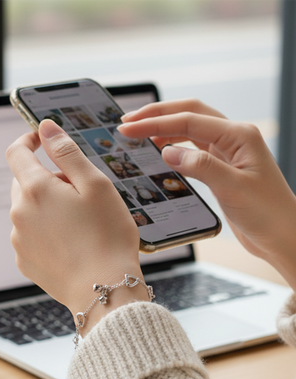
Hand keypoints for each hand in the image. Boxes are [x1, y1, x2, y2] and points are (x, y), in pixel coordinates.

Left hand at [6, 120, 148, 333]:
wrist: (104, 290)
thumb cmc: (106, 236)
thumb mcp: (94, 184)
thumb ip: (66, 152)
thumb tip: (45, 128)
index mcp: (35, 190)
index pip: (17, 152)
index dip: (28, 140)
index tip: (41, 138)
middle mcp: (19, 213)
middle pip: (25, 182)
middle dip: (48, 178)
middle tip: (79, 192)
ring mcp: (19, 239)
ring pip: (28, 208)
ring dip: (47, 205)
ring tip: (79, 222)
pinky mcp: (25, 260)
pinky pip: (30, 233)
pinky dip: (45, 229)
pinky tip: (70, 241)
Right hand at [118, 99, 295, 290]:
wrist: (282, 235)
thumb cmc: (268, 214)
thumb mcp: (233, 189)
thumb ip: (200, 166)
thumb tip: (167, 151)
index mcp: (239, 135)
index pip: (188, 120)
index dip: (154, 123)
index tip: (128, 127)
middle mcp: (233, 137)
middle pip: (188, 113)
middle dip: (156, 115)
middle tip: (128, 121)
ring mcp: (227, 150)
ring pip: (189, 127)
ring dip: (163, 127)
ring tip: (138, 132)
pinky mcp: (220, 165)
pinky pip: (192, 146)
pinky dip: (173, 143)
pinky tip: (160, 149)